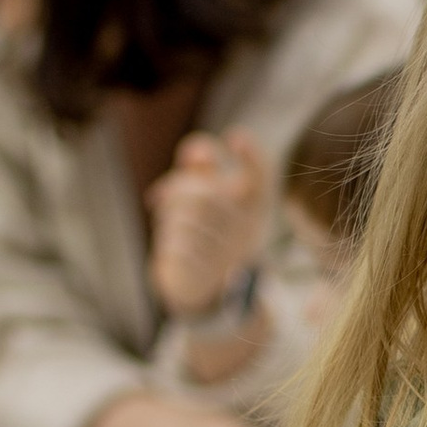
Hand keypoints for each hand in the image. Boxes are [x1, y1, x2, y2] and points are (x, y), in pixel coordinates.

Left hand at [149, 129, 271, 316]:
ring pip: (188, 218)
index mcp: (254, 210)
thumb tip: (193, 152)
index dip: (252, 156)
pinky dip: (168, 240)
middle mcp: (248, 231)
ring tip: (170, 222)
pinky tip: (172, 246)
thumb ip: (203, 170)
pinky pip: (178, 244)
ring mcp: (228, 255)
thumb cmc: (206, 234)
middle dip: (178, 189)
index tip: (234, 136)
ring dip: (170, 215)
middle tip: (163, 194)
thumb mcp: (210, 200)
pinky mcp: (205, 274)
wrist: (203, 290)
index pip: (263, 178)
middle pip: (207, 195)